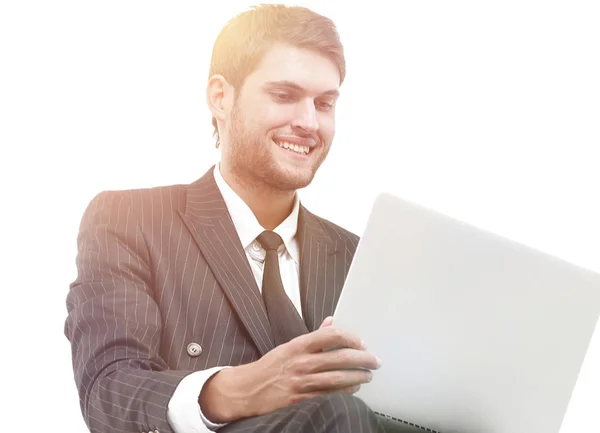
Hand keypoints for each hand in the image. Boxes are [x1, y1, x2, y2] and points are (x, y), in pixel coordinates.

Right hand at [199, 317, 380, 422]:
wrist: (247, 390)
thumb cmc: (270, 367)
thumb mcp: (289, 346)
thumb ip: (313, 336)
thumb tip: (332, 322)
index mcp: (298, 346)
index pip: (331, 336)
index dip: (351, 338)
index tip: (362, 342)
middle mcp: (301, 363)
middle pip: (339, 358)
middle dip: (362, 359)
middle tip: (374, 360)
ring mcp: (302, 383)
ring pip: (338, 378)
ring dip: (358, 376)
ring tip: (368, 374)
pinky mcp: (302, 401)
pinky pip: (330, 396)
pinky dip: (345, 392)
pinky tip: (354, 388)